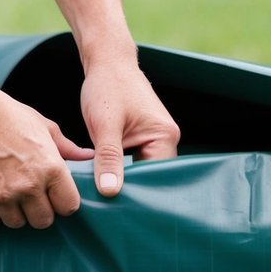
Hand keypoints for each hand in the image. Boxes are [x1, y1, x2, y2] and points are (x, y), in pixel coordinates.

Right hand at [0, 90, 93, 227]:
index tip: (53, 195)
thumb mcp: (44, 127)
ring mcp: (3, 194)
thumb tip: (88, 156)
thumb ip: (68, 147)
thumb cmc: (9, 115)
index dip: (62, 202)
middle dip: (39, 211)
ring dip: (14, 212)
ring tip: (9, 193)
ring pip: (17, 223)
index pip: (69, 207)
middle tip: (30, 196)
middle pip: (43, 221)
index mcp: (52, 168)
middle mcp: (30, 185)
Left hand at [80, 60, 179, 196]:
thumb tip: (110, 192)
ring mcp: (156, 138)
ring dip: (124, 180)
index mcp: (164, 136)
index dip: (138, 194)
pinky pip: (134, 161)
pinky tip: (105, 179)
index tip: (118, 210)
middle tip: (109, 209)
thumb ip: (108, 158)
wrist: (107, 61)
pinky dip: (120, 169)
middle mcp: (166, 139)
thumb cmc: (107, 87)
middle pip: (151, 176)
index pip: (156, 176)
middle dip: (131, 190)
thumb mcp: (104, 125)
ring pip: (141, 170)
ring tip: (106, 197)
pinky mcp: (143, 137)